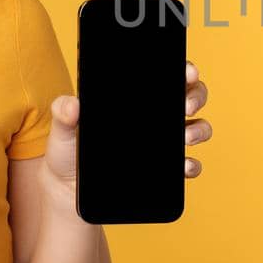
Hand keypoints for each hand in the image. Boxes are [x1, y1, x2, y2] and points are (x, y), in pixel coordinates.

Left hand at [40, 59, 213, 192]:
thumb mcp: (63, 131)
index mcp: (135, 99)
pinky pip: (190, 164)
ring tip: (185, 138)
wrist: (70, 194)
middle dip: (196, 95)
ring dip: (199, 130)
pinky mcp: (167, 171)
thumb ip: (63, 113)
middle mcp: (156, 117)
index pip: (165, 75)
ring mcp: (164, 144)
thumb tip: (72, 104)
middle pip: (190, 95)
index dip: (182, 68)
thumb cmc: (69, 154)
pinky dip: (192, 165)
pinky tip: (183, 166)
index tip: (187, 71)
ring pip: (198, 127)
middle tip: (186, 106)